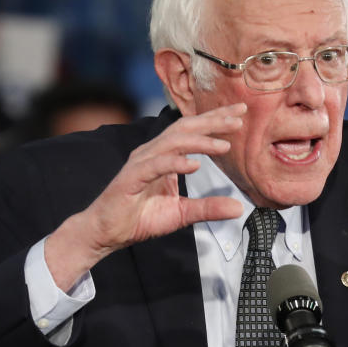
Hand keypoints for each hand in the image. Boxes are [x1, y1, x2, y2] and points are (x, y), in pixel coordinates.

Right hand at [45, 104, 245, 289]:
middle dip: (213, 121)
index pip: (192, 131)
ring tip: (223, 145)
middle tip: (239, 117)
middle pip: (185, 128)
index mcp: (164, 156)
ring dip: (200, 142)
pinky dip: (175, 163)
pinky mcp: (131, 178)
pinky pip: (156, 166)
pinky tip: (193, 165)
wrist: (107, 232)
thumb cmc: (140, 218)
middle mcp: (153, 153)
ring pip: (172, 143)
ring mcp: (141, 163)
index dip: (216, 120)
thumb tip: (237, 208)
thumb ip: (208, 208)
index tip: (240, 114)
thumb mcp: (182, 214)